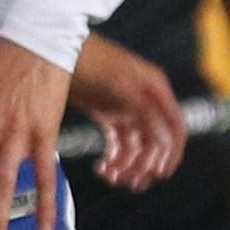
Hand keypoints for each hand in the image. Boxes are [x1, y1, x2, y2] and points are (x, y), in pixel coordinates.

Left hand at [68, 34, 185, 188]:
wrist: (54, 47)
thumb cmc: (90, 61)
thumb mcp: (120, 87)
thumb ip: (145, 113)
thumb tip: (166, 143)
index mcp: (155, 90)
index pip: (175, 129)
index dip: (172, 154)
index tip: (159, 174)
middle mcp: (145, 100)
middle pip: (155, 143)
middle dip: (143, 165)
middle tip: (127, 181)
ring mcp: (127, 107)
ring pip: (136, 148)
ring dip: (126, 166)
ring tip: (108, 176)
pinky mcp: (108, 113)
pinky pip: (119, 144)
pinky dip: (114, 159)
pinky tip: (101, 167)